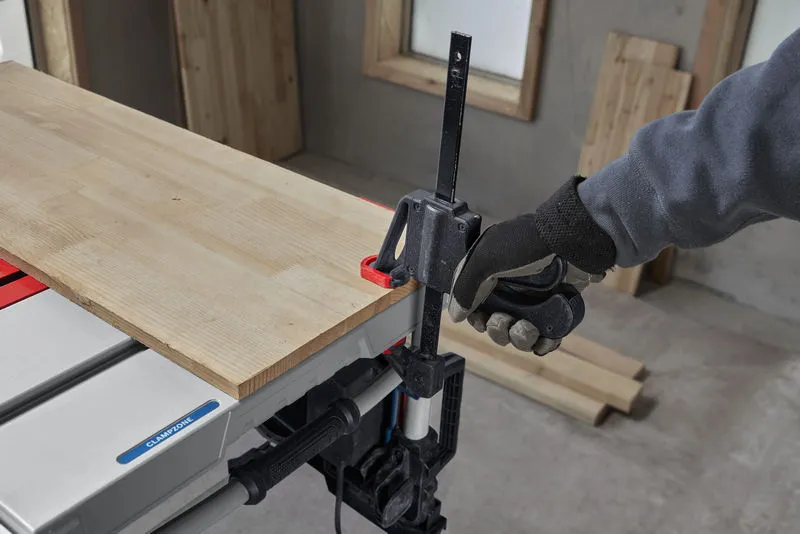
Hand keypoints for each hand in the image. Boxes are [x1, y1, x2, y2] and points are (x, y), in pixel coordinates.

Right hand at [447, 177, 615, 354]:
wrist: (573, 241)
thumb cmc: (527, 246)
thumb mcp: (485, 260)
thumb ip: (465, 288)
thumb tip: (455, 315)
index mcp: (489, 273)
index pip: (473, 302)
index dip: (474, 316)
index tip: (480, 321)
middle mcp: (509, 287)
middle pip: (495, 322)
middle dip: (497, 329)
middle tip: (504, 320)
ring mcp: (534, 299)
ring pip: (519, 333)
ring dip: (519, 338)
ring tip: (527, 329)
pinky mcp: (556, 309)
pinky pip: (545, 336)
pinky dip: (544, 343)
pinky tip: (545, 340)